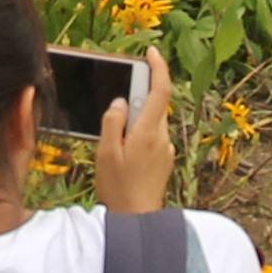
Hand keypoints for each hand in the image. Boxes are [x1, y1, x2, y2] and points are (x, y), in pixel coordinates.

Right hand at [96, 50, 177, 212]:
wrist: (137, 220)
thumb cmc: (118, 187)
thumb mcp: (106, 151)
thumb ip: (112, 121)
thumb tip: (120, 101)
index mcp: (148, 131)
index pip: (161, 90)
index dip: (158, 67)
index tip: (151, 53)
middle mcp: (162, 137)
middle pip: (154, 105)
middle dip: (137, 98)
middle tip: (115, 105)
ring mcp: (165, 150)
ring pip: (151, 122)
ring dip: (135, 121)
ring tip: (113, 141)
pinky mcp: (163, 161)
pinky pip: (151, 138)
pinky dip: (138, 135)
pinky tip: (122, 154)